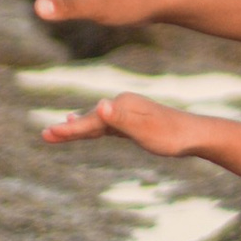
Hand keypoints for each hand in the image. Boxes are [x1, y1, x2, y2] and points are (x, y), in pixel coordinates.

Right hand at [40, 91, 209, 158]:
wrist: (196, 135)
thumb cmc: (171, 136)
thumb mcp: (145, 130)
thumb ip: (122, 120)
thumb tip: (100, 106)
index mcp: (122, 105)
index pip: (90, 120)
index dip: (69, 129)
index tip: (47, 134)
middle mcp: (122, 104)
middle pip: (90, 120)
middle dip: (68, 129)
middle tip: (44, 136)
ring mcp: (127, 112)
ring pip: (96, 122)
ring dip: (77, 128)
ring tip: (55, 132)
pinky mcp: (133, 122)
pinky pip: (106, 125)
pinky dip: (92, 127)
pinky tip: (86, 127)